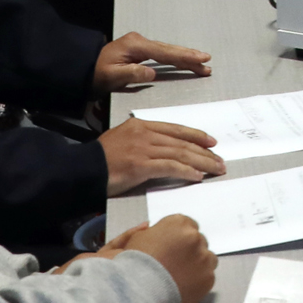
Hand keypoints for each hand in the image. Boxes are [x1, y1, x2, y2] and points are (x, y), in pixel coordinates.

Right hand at [81, 215, 217, 302]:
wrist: (139, 291)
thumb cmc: (134, 265)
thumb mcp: (137, 239)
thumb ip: (153, 232)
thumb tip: (155, 231)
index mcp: (178, 223)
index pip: (187, 225)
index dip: (180, 238)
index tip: (174, 248)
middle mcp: (194, 237)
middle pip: (198, 241)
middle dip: (189, 251)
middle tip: (176, 264)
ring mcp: (204, 257)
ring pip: (207, 258)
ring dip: (198, 264)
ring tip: (181, 276)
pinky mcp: (208, 277)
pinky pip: (208, 276)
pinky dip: (199, 281)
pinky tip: (184, 286)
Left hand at [95, 31, 212, 89]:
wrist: (83, 69)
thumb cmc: (96, 74)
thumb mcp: (111, 76)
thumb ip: (132, 74)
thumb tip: (152, 72)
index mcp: (135, 45)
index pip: (165, 52)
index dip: (184, 56)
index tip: (201, 59)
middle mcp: (140, 41)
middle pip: (170, 50)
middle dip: (189, 57)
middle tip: (207, 63)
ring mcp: (140, 44)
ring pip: (167, 51)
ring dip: (184, 58)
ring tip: (201, 64)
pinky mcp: (139, 50)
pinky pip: (162, 54)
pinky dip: (175, 58)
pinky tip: (184, 62)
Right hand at [99, 117, 227, 192]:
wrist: (83, 168)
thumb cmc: (101, 158)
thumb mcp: (123, 140)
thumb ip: (144, 141)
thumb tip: (164, 150)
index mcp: (141, 124)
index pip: (176, 129)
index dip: (196, 136)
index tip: (211, 143)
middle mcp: (145, 133)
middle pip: (182, 142)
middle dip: (204, 153)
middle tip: (220, 161)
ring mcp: (143, 148)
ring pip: (180, 154)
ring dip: (201, 163)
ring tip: (215, 170)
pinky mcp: (140, 165)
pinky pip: (170, 167)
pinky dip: (185, 172)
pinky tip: (197, 177)